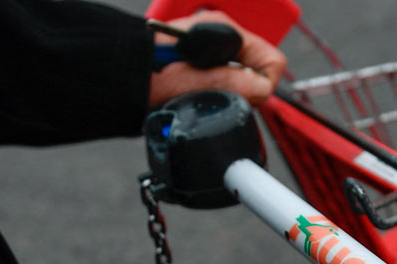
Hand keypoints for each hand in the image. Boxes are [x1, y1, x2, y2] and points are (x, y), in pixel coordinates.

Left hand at [149, 10, 286, 105]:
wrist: (123, 73)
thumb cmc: (150, 73)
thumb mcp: (197, 82)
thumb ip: (235, 85)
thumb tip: (263, 90)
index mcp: (226, 33)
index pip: (273, 61)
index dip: (265, 86)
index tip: (247, 98)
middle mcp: (224, 37)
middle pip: (259, 72)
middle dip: (247, 91)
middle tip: (218, 97)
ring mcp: (216, 49)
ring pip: (245, 80)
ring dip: (231, 93)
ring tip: (202, 95)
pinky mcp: (208, 61)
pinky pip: (230, 82)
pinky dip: (220, 93)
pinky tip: (200, 94)